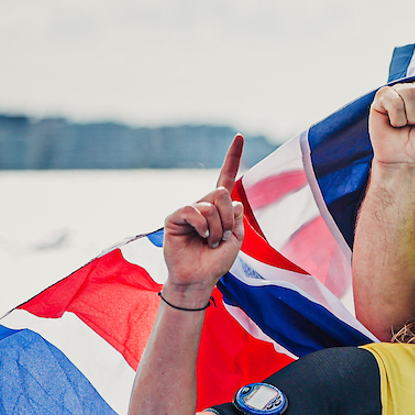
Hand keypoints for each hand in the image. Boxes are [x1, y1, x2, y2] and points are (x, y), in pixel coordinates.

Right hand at [162, 136, 244, 302]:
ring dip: (216, 229)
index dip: (233, 157)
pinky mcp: (174, 217)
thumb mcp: (236, 238)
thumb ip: (237, 217)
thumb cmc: (216, 260)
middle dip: (228, 219)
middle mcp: (203, 204)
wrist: (199, 278)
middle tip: (221, 237)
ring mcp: (189, 210)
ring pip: (211, 205)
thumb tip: (230, 198)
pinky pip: (193, 211)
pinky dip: (202, 226)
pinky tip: (198, 237)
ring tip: (209, 242)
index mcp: (220, 207)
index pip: (226, 178)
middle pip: (222, 193)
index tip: (239, 136)